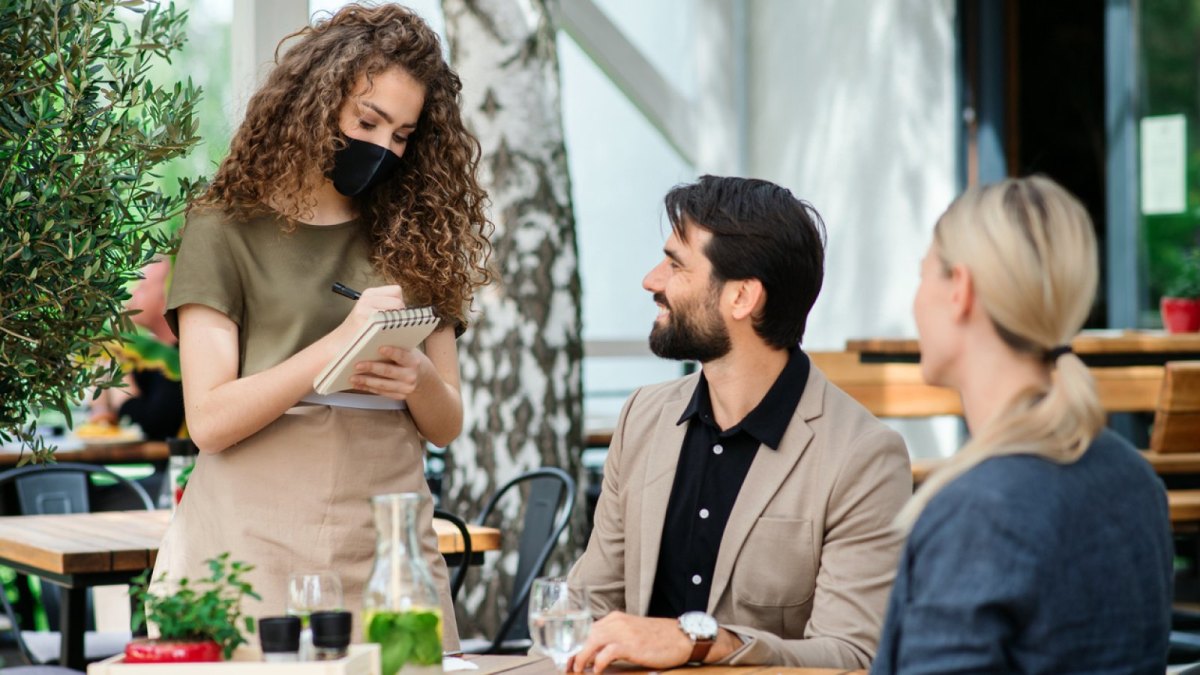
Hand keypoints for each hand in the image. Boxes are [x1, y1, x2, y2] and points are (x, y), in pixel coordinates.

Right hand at [333, 285, 405, 342]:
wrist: (339, 345)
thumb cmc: (361, 331)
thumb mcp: (370, 312)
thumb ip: (386, 307)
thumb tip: (412, 313)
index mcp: (370, 294)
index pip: (396, 292)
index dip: (399, 304)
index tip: (394, 315)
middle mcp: (367, 299)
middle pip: (398, 302)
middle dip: (400, 315)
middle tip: (394, 327)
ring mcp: (364, 310)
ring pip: (395, 313)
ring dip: (397, 323)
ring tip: (390, 332)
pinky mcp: (363, 322)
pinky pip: (387, 323)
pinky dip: (391, 330)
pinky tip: (387, 337)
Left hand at [348, 345, 431, 400]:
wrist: (422, 376)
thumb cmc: (409, 359)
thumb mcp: (408, 350)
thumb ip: (396, 347)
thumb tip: (375, 339)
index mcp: (413, 361)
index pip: (402, 356)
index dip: (392, 352)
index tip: (380, 348)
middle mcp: (410, 376)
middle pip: (389, 372)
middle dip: (372, 368)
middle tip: (357, 365)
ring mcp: (405, 388)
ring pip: (383, 385)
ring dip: (366, 381)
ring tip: (353, 378)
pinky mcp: (399, 396)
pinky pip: (381, 393)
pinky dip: (368, 389)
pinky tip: (358, 385)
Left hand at [568, 612, 690, 673]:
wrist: (682, 637)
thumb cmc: (659, 638)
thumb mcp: (633, 633)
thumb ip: (615, 638)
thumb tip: (597, 654)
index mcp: (615, 618)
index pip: (588, 630)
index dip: (576, 645)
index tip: (570, 659)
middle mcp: (616, 622)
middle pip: (586, 636)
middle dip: (574, 653)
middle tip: (569, 667)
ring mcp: (623, 632)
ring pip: (592, 642)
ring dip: (581, 658)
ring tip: (577, 670)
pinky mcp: (631, 645)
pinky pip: (606, 653)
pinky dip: (597, 663)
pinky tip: (596, 671)